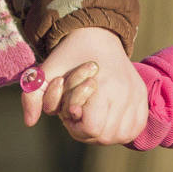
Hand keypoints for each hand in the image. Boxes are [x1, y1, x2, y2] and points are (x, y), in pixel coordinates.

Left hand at [28, 27, 147, 143]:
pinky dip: (121, 130)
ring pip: (122, 136)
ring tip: (93, 116)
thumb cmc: (69, 55)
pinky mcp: (143, 96)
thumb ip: (32, 96)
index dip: (75, 126)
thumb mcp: (46, 71)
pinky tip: (108, 119)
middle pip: (105, 136)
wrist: (97, 35)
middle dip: (86, 131)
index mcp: (103, 85)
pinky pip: (136, 128)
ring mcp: (137, 95)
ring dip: (104, 133)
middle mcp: (125, 92)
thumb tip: (29, 122)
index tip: (70, 112)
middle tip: (79, 115)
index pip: (92, 128)